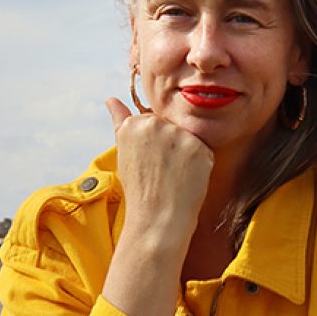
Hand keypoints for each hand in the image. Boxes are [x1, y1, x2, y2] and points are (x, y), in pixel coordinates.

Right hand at [105, 97, 212, 242]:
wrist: (158, 217)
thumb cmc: (141, 189)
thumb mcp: (124, 153)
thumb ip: (121, 121)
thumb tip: (111, 98)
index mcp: (133, 124)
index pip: (153, 123)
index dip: (155, 146)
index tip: (150, 163)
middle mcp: (154, 124)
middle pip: (172, 127)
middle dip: (172, 146)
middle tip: (162, 171)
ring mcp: (177, 134)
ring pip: (189, 138)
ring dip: (188, 154)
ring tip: (174, 175)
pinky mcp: (198, 146)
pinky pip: (205, 150)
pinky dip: (201, 164)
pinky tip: (188, 178)